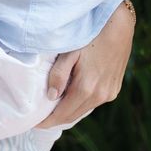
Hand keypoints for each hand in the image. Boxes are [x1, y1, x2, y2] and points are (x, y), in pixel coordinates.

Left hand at [38, 0, 134, 126]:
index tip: (32, 124)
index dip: (47, 122)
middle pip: (72, 116)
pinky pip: (92, 103)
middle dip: (55, 120)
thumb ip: (58, 76)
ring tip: (51, 111)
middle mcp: (100, 95)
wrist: (118, 27)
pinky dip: (79, 105)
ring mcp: (109, 94)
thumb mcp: (68, 53)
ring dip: (67, 113)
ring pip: (83, 111)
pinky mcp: (114, 90)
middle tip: (38, 119)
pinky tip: (69, 99)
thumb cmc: (89, 36)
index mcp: (86, 88)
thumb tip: (50, 97)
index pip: (62, 114)